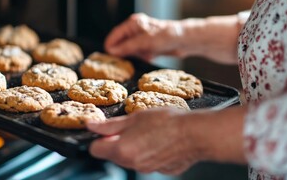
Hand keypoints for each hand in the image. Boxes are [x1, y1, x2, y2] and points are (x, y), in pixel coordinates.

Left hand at [88, 108, 203, 174]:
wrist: (195, 134)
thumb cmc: (167, 122)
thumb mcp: (135, 117)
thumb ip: (110, 125)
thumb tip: (91, 126)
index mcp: (121, 150)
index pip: (94, 149)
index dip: (99, 138)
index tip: (107, 130)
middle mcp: (132, 164)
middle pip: (113, 154)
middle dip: (117, 142)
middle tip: (132, 126)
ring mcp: (147, 169)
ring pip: (130, 158)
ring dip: (133, 146)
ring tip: (148, 131)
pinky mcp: (161, 170)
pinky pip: (147, 161)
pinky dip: (149, 152)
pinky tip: (159, 140)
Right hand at [105, 13, 242, 63]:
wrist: (185, 40)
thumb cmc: (167, 36)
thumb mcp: (145, 42)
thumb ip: (127, 46)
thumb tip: (111, 51)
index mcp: (133, 24)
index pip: (114, 36)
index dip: (111, 47)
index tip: (110, 59)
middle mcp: (135, 29)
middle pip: (121, 44)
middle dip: (125, 54)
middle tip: (132, 59)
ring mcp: (141, 38)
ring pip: (130, 51)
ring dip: (136, 56)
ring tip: (146, 55)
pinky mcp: (148, 45)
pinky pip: (139, 54)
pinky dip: (143, 57)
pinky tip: (151, 56)